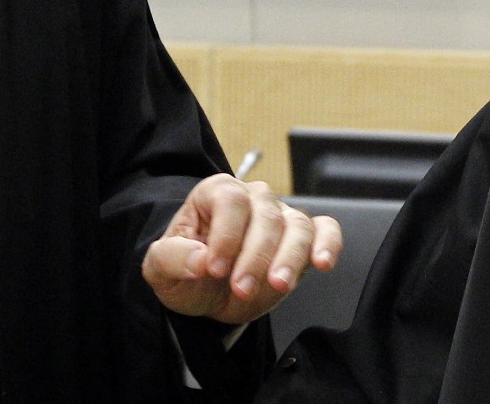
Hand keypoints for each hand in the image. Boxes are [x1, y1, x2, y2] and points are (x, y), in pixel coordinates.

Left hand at [142, 175, 342, 325]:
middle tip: (240, 288)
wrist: (208, 294)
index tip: (214, 267)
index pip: (230, 200)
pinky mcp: (304, 238)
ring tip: (278, 285)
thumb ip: (172, 259)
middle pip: (266, 216)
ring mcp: (282, 216)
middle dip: (255, 256)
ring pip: (298, 226)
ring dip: (289, 257)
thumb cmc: (187, 272)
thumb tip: (199, 258)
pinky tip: (322, 262)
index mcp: (216, 193)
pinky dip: (328, 244)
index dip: (225, 234)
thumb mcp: (160, 269)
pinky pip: (325, 230)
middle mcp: (253, 199)